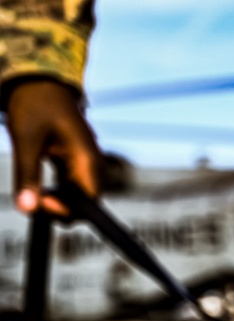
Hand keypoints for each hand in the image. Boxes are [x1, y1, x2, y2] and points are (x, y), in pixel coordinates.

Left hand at [5, 78, 100, 215]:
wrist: (39, 81)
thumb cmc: (34, 104)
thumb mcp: (26, 141)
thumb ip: (27, 177)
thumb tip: (27, 209)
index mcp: (87, 159)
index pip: (89, 201)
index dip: (66, 210)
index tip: (39, 202)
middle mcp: (91, 164)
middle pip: (84, 202)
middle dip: (59, 208)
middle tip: (31, 198)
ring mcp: (85, 163)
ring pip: (77, 197)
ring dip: (56, 201)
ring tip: (33, 192)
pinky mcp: (75, 162)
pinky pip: (70, 186)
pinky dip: (56, 191)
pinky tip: (40, 186)